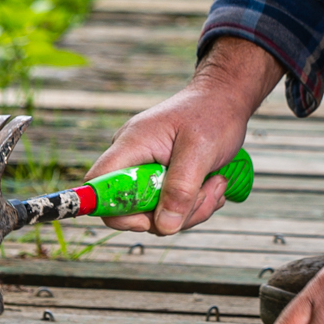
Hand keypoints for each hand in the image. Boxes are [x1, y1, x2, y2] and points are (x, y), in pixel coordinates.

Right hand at [89, 37, 282, 236]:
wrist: (225, 96)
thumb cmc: (213, 114)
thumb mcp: (201, 151)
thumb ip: (181, 188)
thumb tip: (164, 226)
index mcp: (130, 146)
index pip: (98, 186)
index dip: (115, 210)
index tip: (149, 219)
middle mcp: (132, 158)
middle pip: (132, 208)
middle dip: (173, 212)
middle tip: (206, 194)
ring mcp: (147, 168)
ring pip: (157, 211)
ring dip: (192, 207)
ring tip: (216, 183)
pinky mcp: (163, 176)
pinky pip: (171, 205)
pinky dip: (195, 203)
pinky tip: (213, 184)